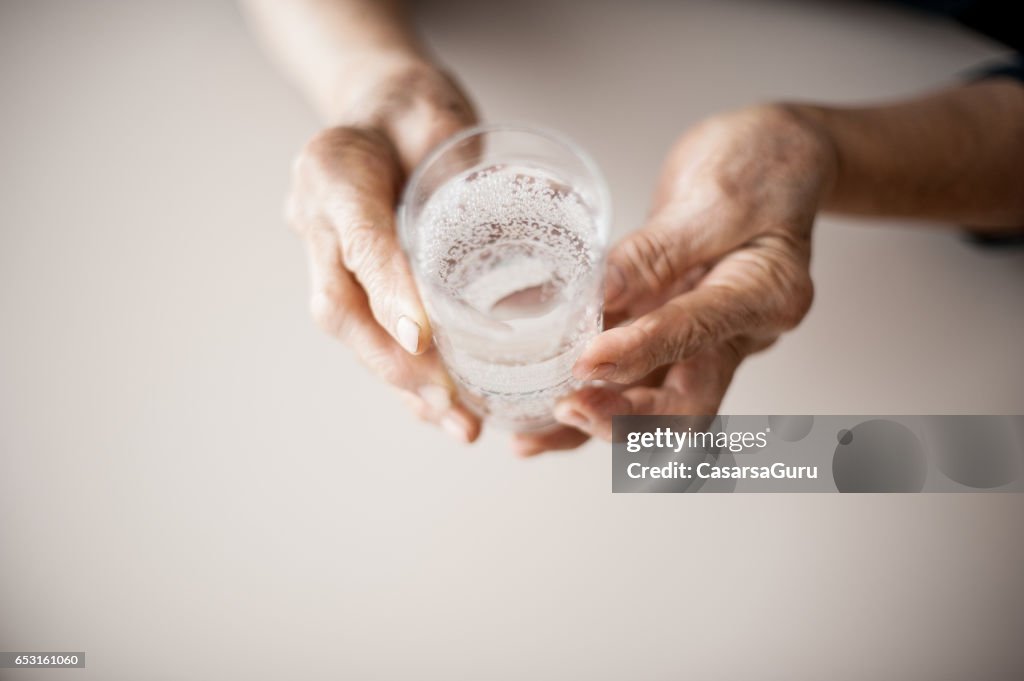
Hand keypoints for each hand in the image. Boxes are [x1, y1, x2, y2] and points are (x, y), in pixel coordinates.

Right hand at [287, 57, 481, 441]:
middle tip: (451, 405)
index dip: (387, 290)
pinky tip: (439, 409)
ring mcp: (325, 253)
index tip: (424, 338)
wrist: (383, 109)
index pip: (359, 238)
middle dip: (397, 364)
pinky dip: (405, 376)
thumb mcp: (433, 114)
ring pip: (354, 334)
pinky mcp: (349, 279)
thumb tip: (512, 221)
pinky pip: (369, 335)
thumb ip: (454, 163)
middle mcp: (317, 221)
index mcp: (331, 172)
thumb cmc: (413, 108)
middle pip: (343, 308)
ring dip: (405, 385)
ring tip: (457, 424)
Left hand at [514, 105, 835, 455]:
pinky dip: (589, 398)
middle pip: (684, 399)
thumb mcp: (713, 194)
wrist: (777, 155)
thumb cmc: (761, 163)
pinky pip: (630, 377)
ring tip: (532, 438)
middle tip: (566, 407)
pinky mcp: (670, 333)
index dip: (642, 350)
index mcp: (766, 294)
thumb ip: (655, 250)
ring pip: (649, 401)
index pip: (698, 331)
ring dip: (593, 423)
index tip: (588, 360)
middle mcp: (739, 333)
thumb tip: (595, 296)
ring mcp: (704, 340)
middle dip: (623, 418)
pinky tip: (540, 420)